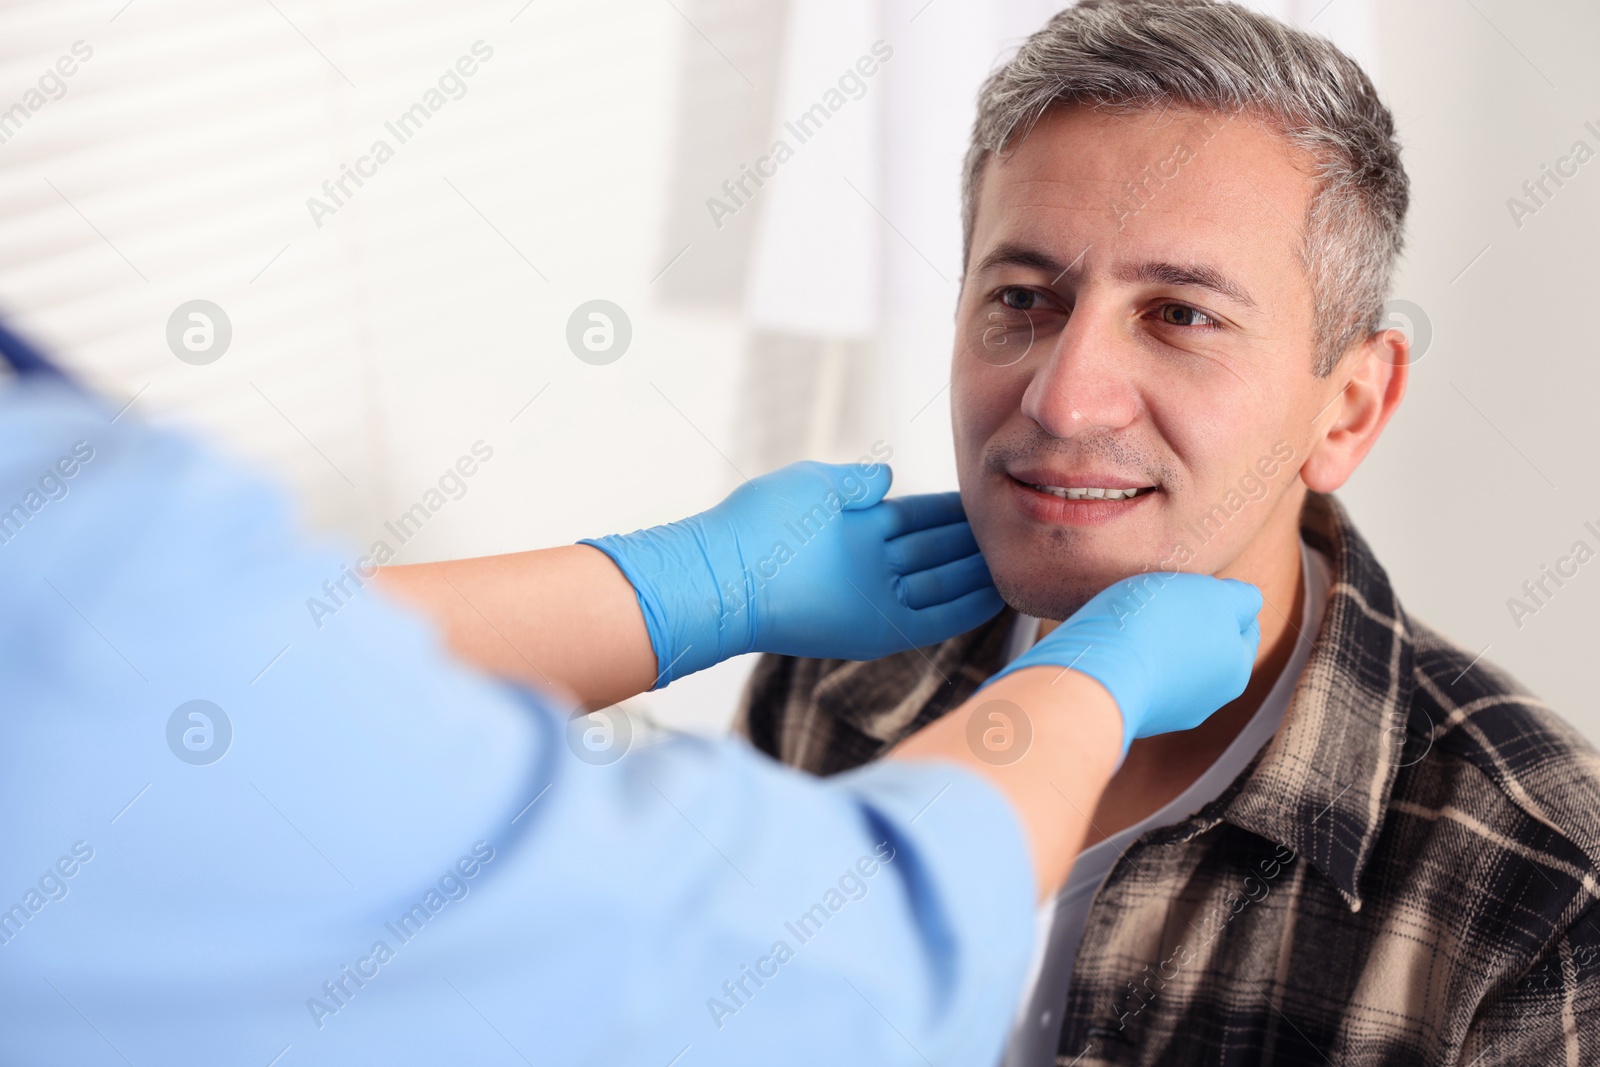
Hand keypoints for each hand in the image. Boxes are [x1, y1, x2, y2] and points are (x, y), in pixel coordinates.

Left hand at [579, 461, 1004, 685]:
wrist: (727, 572)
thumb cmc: (759, 522)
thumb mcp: (814, 485)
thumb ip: (856, 484)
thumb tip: (888, 479)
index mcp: (861, 524)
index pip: (924, 516)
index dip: (958, 510)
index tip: (994, 498)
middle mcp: (874, 562)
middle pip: (942, 550)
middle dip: (980, 542)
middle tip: (1025, 532)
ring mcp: (878, 597)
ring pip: (944, 584)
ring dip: (982, 575)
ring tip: (1024, 564)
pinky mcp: (877, 631)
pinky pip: (933, 621)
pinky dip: (966, 610)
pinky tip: (997, 596)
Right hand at [978, 573, 1261, 753]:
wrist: (1095, 677)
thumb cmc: (1156, 627)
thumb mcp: (1212, 595)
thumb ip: (1241, 597)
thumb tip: (1247, 601)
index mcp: (1235, 668)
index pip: (1244, 627)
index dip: (1222, 600)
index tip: (1195, 587)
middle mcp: (1207, 698)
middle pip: (1207, 648)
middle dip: (1192, 625)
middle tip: (1164, 600)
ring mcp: (1166, 712)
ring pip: (1171, 664)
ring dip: (1159, 644)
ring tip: (1133, 621)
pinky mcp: (1129, 714)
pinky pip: (1138, 678)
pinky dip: (1132, 662)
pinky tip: (1113, 646)